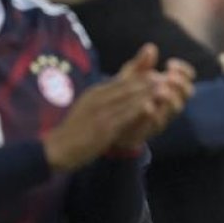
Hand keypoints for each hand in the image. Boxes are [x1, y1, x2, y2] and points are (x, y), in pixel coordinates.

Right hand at [42, 72, 158, 171]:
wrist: (56, 148)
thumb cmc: (74, 131)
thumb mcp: (88, 109)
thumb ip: (104, 101)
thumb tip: (119, 96)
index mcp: (95, 94)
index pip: (121, 81)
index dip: (140, 77)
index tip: (157, 73)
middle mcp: (98, 99)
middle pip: (126, 86)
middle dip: (147, 81)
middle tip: (167, 77)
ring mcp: (100, 113)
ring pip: (127, 99)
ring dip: (146, 92)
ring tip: (164, 87)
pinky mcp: (102, 128)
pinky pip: (123, 117)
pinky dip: (137, 110)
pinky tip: (150, 106)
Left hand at [111, 45, 195, 150]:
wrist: (115, 125)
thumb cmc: (128, 98)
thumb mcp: (132, 77)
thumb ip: (142, 64)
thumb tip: (151, 47)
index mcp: (170, 88)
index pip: (187, 77)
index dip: (184, 70)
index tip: (169, 63)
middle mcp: (171, 102)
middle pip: (187, 92)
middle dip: (180, 83)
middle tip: (169, 76)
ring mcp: (163, 116)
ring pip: (176, 108)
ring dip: (170, 98)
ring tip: (161, 90)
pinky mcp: (151, 128)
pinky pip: (158, 122)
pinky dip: (154, 113)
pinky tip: (147, 105)